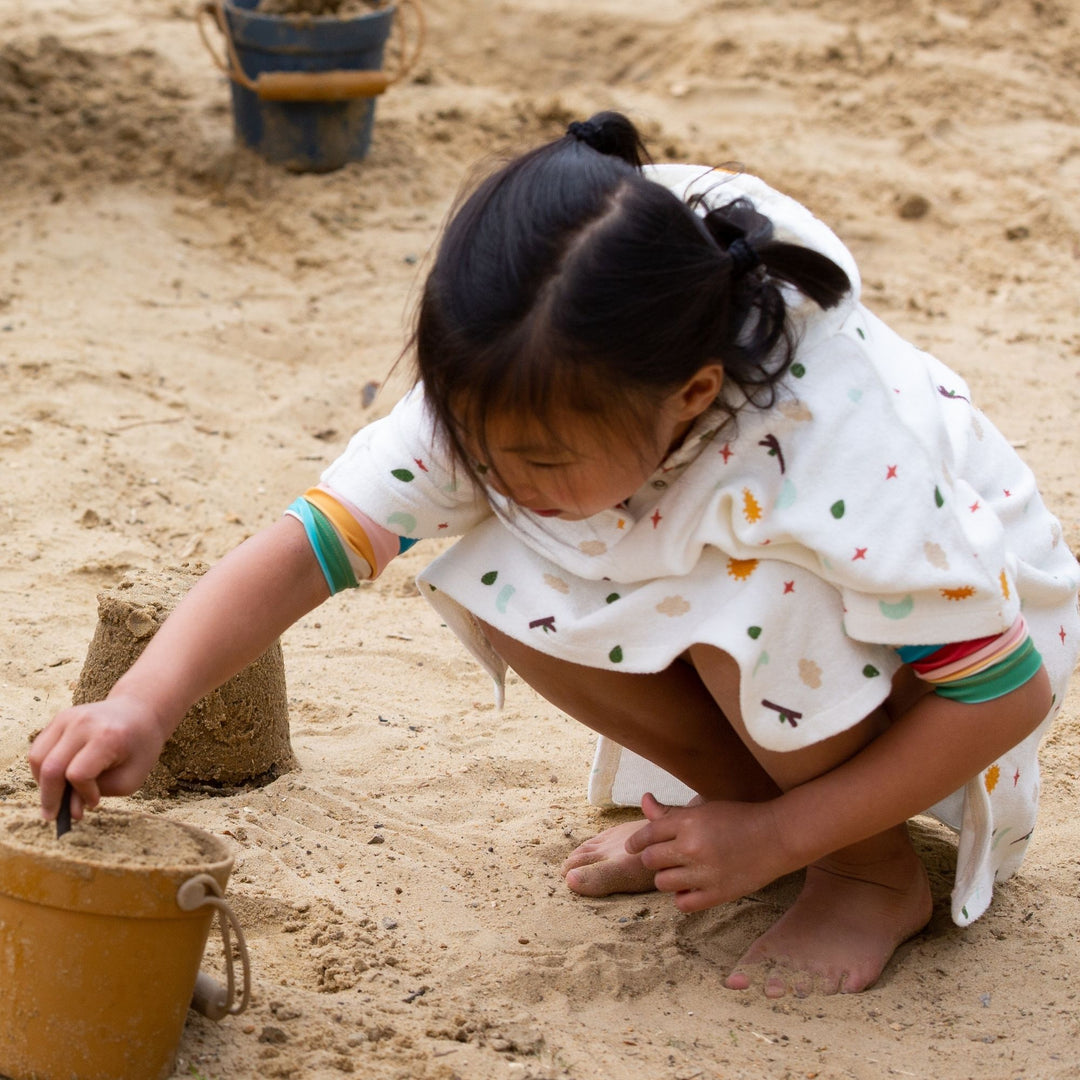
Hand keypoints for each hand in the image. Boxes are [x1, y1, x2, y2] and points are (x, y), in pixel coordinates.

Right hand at [28, 694, 170, 821]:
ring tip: (58, 795)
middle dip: (49, 798)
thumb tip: (66, 810)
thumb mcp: (130, 777)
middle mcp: (83, 723)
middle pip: (50, 768)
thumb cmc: (139, 749)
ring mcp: (68, 717)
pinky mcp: (59, 718)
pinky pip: (39, 748)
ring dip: (43, 783)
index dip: (83, 794)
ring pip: (37, 758)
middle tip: (53, 816)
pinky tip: (57, 779)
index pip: (78, 774)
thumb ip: (98, 794)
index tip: (95, 802)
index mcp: (107, 736)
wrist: (140, 712)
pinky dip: (42, 768)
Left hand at [624, 792, 792, 912]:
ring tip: (679, 872)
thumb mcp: (703, 809)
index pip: (647, 835)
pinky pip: (683, 904)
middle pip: (650, 860)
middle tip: (662, 857)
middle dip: (652, 858)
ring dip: (666, 877)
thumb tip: (644, 800)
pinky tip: (690, 887)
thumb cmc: (738, 818)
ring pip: (662, 882)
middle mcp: (692, 847)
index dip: (636, 842)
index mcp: (687, 822)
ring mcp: (704, 873)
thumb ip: (670, 811)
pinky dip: (682, 897)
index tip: (633, 848)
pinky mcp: (717, 894)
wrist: (777, 836)